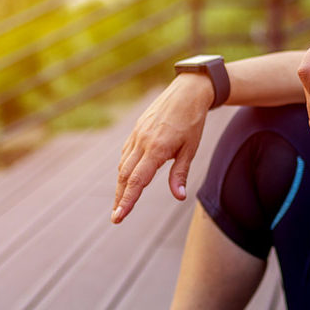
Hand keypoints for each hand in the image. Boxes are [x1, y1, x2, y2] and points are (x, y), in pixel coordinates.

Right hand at [112, 73, 213, 222]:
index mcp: (157, 149)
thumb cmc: (192, 121)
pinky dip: (124, 169)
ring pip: (123, 165)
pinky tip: (126, 179)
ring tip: (120, 203)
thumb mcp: (191, 149)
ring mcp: (137, 135)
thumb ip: (180, 173)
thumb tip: (179, 196)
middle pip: (126, 176)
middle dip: (120, 198)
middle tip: (117, 217)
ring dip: (121, 186)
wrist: (187, 92)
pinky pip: (126, 154)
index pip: (138, 180)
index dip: (127, 200)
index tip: (119, 216)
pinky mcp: (136, 131)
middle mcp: (142, 142)